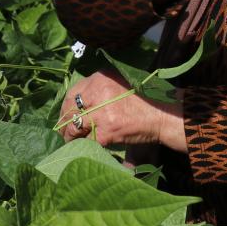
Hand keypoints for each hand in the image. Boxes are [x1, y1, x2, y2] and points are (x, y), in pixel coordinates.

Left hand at [59, 70, 186, 151]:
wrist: (162, 115)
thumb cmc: (144, 100)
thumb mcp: (120, 83)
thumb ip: (101, 88)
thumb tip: (80, 103)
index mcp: (101, 78)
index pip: (73, 92)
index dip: (67, 106)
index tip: (66, 115)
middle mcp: (98, 92)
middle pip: (70, 108)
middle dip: (64, 122)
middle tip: (64, 131)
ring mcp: (102, 112)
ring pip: (74, 126)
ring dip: (70, 136)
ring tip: (70, 141)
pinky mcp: (106, 131)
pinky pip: (87, 140)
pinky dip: (83, 145)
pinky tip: (83, 148)